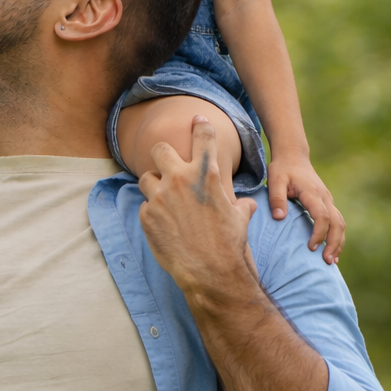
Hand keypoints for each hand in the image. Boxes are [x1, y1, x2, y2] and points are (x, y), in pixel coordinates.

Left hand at [137, 118, 258, 298]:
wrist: (210, 271)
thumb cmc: (229, 244)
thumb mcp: (240, 219)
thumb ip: (239, 205)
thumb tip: (246, 203)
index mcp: (206, 175)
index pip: (203, 138)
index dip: (201, 126)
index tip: (197, 119)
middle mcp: (179, 180)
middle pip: (160, 149)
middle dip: (162, 155)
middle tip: (167, 165)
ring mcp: (159, 196)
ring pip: (146, 177)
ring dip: (154, 186)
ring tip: (165, 201)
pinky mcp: (145, 214)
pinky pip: (144, 205)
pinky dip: (152, 212)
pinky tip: (165, 225)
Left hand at [266, 152, 342, 263]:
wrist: (293, 156)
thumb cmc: (282, 169)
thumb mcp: (274, 180)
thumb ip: (276, 198)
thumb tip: (279, 218)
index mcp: (313, 193)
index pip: (322, 216)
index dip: (319, 233)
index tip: (311, 247)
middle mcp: (325, 197)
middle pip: (337, 223)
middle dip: (334, 243)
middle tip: (327, 261)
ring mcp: (328, 200)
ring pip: (341, 224)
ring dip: (338, 242)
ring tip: (332, 261)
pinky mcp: (327, 203)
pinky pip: (337, 222)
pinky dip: (337, 236)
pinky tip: (332, 250)